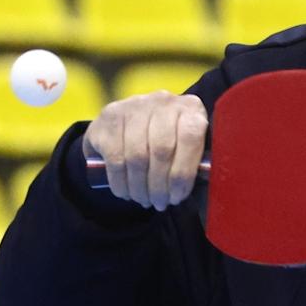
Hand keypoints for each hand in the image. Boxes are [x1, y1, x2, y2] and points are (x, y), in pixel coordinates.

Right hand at [84, 92, 207, 209]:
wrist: (130, 123)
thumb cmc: (168, 142)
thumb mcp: (187, 148)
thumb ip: (194, 162)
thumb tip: (193, 192)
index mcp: (190, 108)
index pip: (189, 138)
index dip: (183, 174)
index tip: (177, 197)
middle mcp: (163, 100)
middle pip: (161, 150)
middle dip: (159, 186)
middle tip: (159, 204)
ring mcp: (134, 105)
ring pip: (137, 156)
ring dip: (140, 187)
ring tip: (144, 200)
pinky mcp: (110, 115)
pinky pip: (115, 157)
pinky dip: (120, 182)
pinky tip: (125, 192)